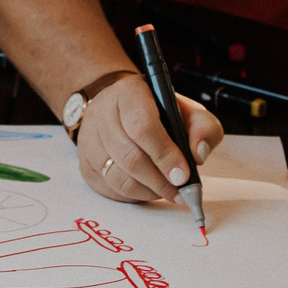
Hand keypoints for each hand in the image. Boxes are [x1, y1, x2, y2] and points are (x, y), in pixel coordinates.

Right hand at [75, 76, 219, 203]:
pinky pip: (110, 189)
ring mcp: (89, 139)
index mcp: (129, 92)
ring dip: (149, 190)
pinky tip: (150, 188)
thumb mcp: (187, 110)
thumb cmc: (158, 112)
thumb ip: (203, 128)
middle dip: (160, 180)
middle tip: (181, 191)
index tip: (183, 175)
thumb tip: (198, 153)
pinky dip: (135, 195)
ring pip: (118, 177)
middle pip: (130, 157)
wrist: (121, 108)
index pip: (142, 126)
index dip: (165, 154)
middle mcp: (102, 112)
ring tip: (168, 191)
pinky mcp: (85, 163)